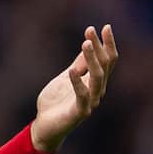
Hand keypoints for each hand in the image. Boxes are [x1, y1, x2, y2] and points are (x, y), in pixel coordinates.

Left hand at [30, 25, 117, 152]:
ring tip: (85, 44)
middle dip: (99, 46)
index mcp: (95, 82)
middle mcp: (97, 91)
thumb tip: (88, 46)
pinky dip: (77, 82)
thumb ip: (78, 65)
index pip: (108, 60)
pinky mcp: (79, 112)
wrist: (44, 127)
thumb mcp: (66, 78)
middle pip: (105, 65)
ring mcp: (90, 102)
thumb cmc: (55, 103)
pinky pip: (82, 96)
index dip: (108, 43)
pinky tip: (71, 70)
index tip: (103, 27)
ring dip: (92, 59)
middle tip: (90, 30)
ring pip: (97, 77)